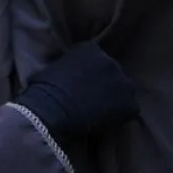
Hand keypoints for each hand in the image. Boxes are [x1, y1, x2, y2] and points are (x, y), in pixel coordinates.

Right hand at [16, 42, 137, 141]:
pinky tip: (105, 122)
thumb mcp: (53, 67)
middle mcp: (111, 61)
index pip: (96, 59)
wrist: (51, 110)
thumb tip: (68, 73)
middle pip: (113, 74)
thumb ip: (69, 65)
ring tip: (99, 112)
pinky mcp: (129, 103)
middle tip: (91, 100)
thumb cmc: (43, 90)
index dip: (90, 74)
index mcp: (90, 49)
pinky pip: (128, 110)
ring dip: (115, 100)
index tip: (82, 85)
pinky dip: (120, 116)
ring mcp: (123, 82)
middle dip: (105, 85)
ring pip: (123, 91)